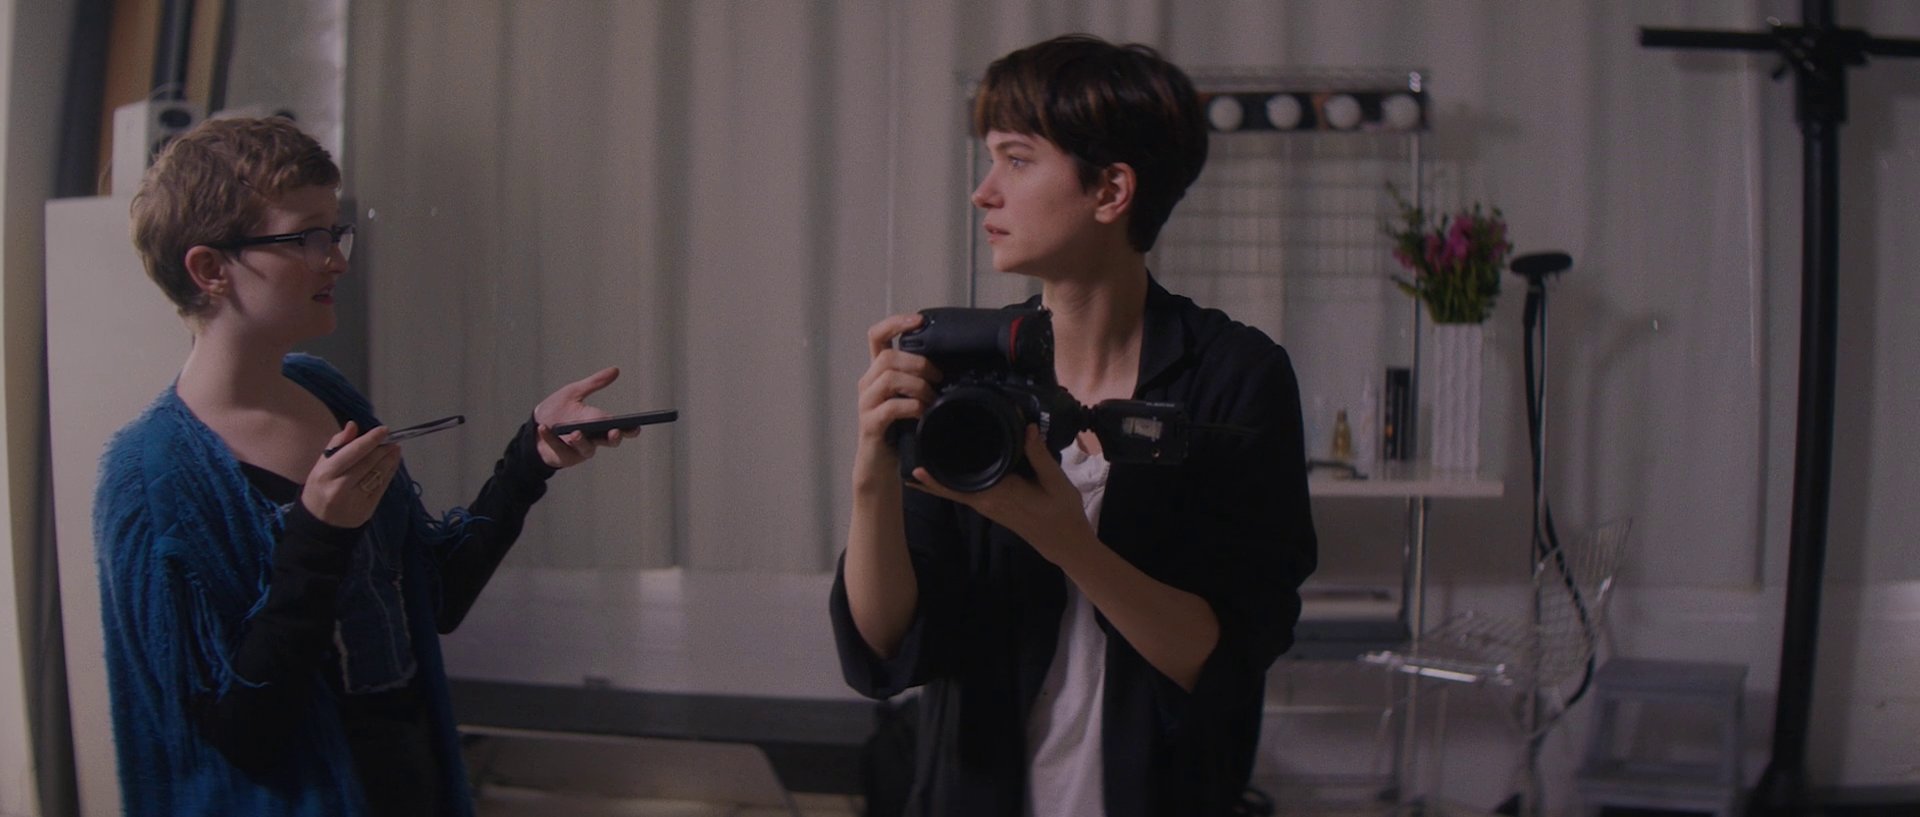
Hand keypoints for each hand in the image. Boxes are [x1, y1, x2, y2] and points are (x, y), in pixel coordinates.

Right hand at [301, 421, 401, 527]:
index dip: (371, 440)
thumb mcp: (320, 466)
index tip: (384, 430)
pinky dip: (389, 474)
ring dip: (390, 460)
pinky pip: (382, 487)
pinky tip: (392, 465)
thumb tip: (353, 426)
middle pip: (368, 463)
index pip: (353, 452)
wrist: (319, 524)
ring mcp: (355, 500)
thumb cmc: (319, 489)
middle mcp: (340, 486)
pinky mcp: (367, 509)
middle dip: (383, 449)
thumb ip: (337, 445)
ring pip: (378, 475)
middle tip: (392, 441)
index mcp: (326, 473)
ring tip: (396, 450)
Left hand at [532, 366, 636, 468]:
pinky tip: (545, 428)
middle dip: (613, 438)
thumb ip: (594, 383)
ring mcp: (579, 449)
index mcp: (598, 422)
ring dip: (582, 441)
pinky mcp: (563, 456)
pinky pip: (560, 449)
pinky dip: (551, 439)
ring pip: (587, 449)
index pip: (619, 427)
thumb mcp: (574, 392)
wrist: (534, 424)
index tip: (636, 426)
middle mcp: (593, 438)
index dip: (629, 430)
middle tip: (614, 432)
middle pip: (609, 442)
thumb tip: (615, 370)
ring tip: (574, 432)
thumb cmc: (557, 410)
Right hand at [854, 313, 941, 488]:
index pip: (877, 336)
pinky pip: (891, 406)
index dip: (895, 323)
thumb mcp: (910, 399)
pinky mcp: (870, 424)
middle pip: (888, 357)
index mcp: (877, 373)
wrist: (882, 467)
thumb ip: (919, 380)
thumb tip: (948, 367)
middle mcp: (868, 384)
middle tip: (938, 377)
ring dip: (918, 386)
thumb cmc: (900, 431)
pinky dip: (912, 407)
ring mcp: (866, 404)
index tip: (919, 320)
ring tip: (932, 399)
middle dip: (918, 363)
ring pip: (889, 378)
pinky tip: (923, 414)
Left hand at [909, 425, 1092, 562]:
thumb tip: (1026, 427)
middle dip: (928, 469)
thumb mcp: (1056, 481)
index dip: (938, 468)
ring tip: (914, 458)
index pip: (960, 479)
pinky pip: (962, 493)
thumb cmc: (1062, 512)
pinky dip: (947, 483)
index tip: (921, 449)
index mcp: (999, 492)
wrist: (1065, 542)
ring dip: (933, 477)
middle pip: (948, 485)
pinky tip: (939, 472)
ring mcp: (986, 506)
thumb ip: (1039, 455)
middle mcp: (985, 501)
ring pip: (952, 490)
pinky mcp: (989, 506)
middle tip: (909, 445)